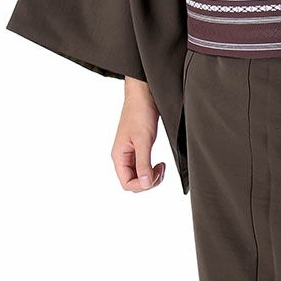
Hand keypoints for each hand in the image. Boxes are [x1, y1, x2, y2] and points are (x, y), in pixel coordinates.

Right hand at [112, 77, 165, 191]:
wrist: (144, 96)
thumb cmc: (140, 113)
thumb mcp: (143, 140)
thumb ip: (143, 163)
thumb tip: (144, 184)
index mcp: (119, 156)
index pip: (127, 183)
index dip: (142, 185)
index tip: (155, 174)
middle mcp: (122, 157)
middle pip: (133, 182)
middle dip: (148, 181)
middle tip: (160, 169)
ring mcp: (130, 154)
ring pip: (139, 176)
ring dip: (151, 176)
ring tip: (162, 167)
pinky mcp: (138, 149)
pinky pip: (143, 167)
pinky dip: (152, 169)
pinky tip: (160, 163)